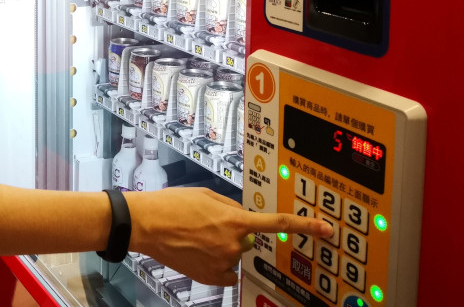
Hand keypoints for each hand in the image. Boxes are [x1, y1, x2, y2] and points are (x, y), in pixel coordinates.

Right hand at [127, 187, 332, 285]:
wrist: (146, 224)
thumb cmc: (171, 205)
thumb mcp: (205, 195)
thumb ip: (230, 205)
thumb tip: (240, 215)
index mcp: (234, 219)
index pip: (277, 223)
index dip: (304, 226)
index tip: (325, 229)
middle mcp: (233, 243)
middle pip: (247, 239)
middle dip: (234, 232)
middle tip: (207, 223)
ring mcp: (223, 262)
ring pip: (234, 254)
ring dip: (221, 246)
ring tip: (194, 235)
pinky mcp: (212, 276)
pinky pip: (227, 271)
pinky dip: (217, 263)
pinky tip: (198, 252)